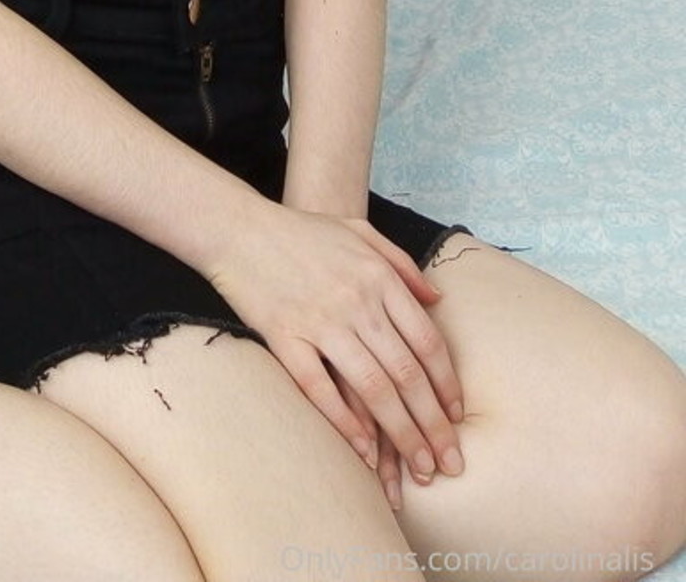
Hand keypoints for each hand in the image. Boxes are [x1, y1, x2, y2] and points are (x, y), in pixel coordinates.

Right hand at [208, 204, 464, 483]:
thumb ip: (402, 264)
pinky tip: (364, 450)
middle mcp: (356, 301)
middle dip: (433, 423)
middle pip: (406, 373)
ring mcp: (320, 321)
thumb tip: (438, 300)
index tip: (457, 416)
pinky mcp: (285, 337)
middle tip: (449, 461)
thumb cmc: (301, 231)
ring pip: (372, 388)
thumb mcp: (360, 232)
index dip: (446, 384)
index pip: (427, 341)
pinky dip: (345, 422)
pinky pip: (320, 388)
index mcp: (378, 277)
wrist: (238, 227)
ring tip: (419, 467)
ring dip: (400, 433)